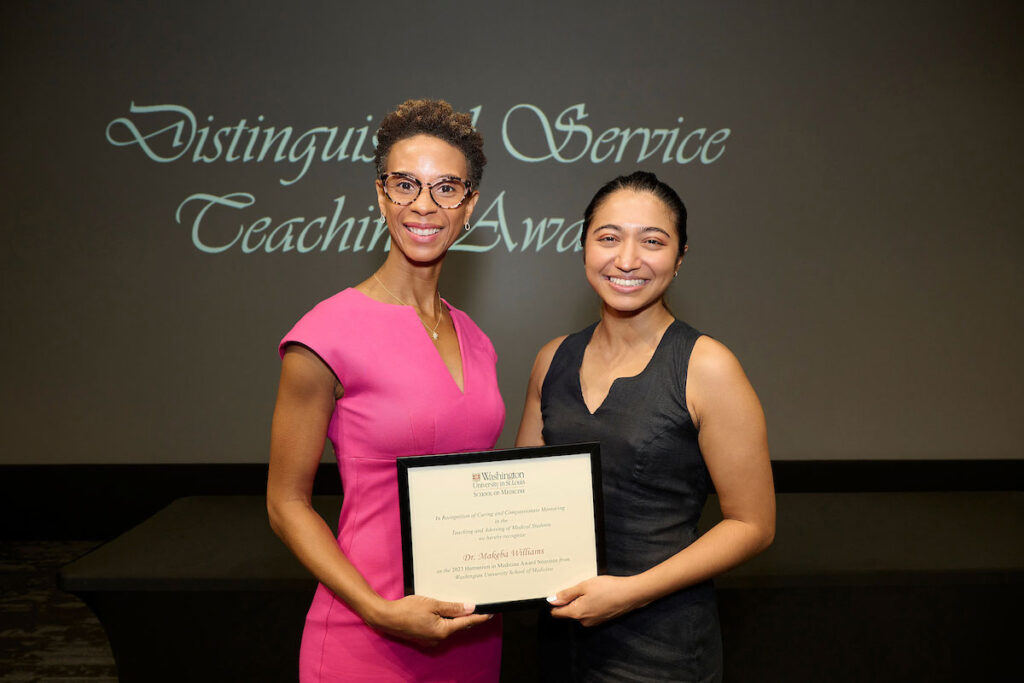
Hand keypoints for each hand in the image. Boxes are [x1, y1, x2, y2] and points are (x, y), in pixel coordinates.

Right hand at [367, 595, 492, 645]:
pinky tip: (448, 610)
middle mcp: (439, 638)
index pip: (467, 622)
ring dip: (458, 617)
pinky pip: (441, 627)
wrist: (386, 618)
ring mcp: (432, 639)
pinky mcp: (426, 636)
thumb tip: (470, 608)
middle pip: (460, 625)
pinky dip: (447, 619)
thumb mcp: (432, 604)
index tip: (492, 612)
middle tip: (482, 605)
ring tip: (466, 604)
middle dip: (470, 615)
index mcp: (443, 630)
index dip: (480, 616)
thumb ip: (452, 607)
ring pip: (451, 626)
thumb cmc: (407, 609)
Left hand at [547, 575, 639, 626]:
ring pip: (580, 610)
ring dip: (581, 600)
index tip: (555, 591)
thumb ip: (567, 594)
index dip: (554, 602)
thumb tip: (552, 600)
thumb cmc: (608, 588)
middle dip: (569, 599)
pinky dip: (590, 602)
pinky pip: (590, 611)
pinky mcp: (602, 618)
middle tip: (576, 584)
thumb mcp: (584, 586)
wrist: (631, 594)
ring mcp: (594, 621)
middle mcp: (584, 620)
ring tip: (589, 586)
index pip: (557, 613)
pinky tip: (597, 592)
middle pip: (568, 611)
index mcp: (577, 613)